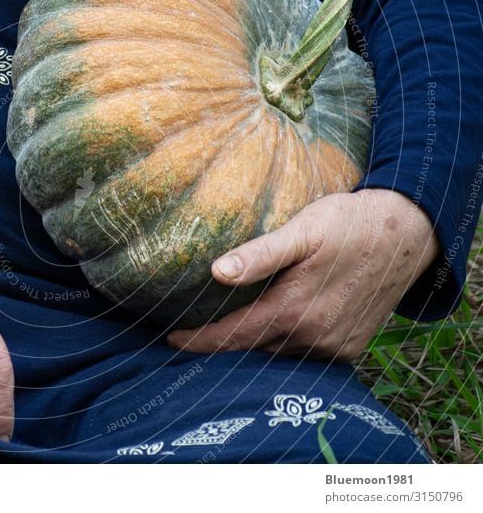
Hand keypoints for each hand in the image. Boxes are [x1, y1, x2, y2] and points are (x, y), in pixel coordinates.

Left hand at [167, 189, 438, 360]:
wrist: (407, 233)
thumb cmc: (348, 223)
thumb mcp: (302, 231)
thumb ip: (260, 255)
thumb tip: (215, 272)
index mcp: (292, 310)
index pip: (231, 336)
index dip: (199, 340)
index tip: (171, 337)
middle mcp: (312, 336)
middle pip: (252, 348)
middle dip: (222, 342)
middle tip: (192, 330)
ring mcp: (333, 346)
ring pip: (276, 353)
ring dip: (252, 343)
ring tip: (228, 327)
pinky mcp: (349, 348)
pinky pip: (303, 354)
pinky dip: (282, 344)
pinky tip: (271, 328)